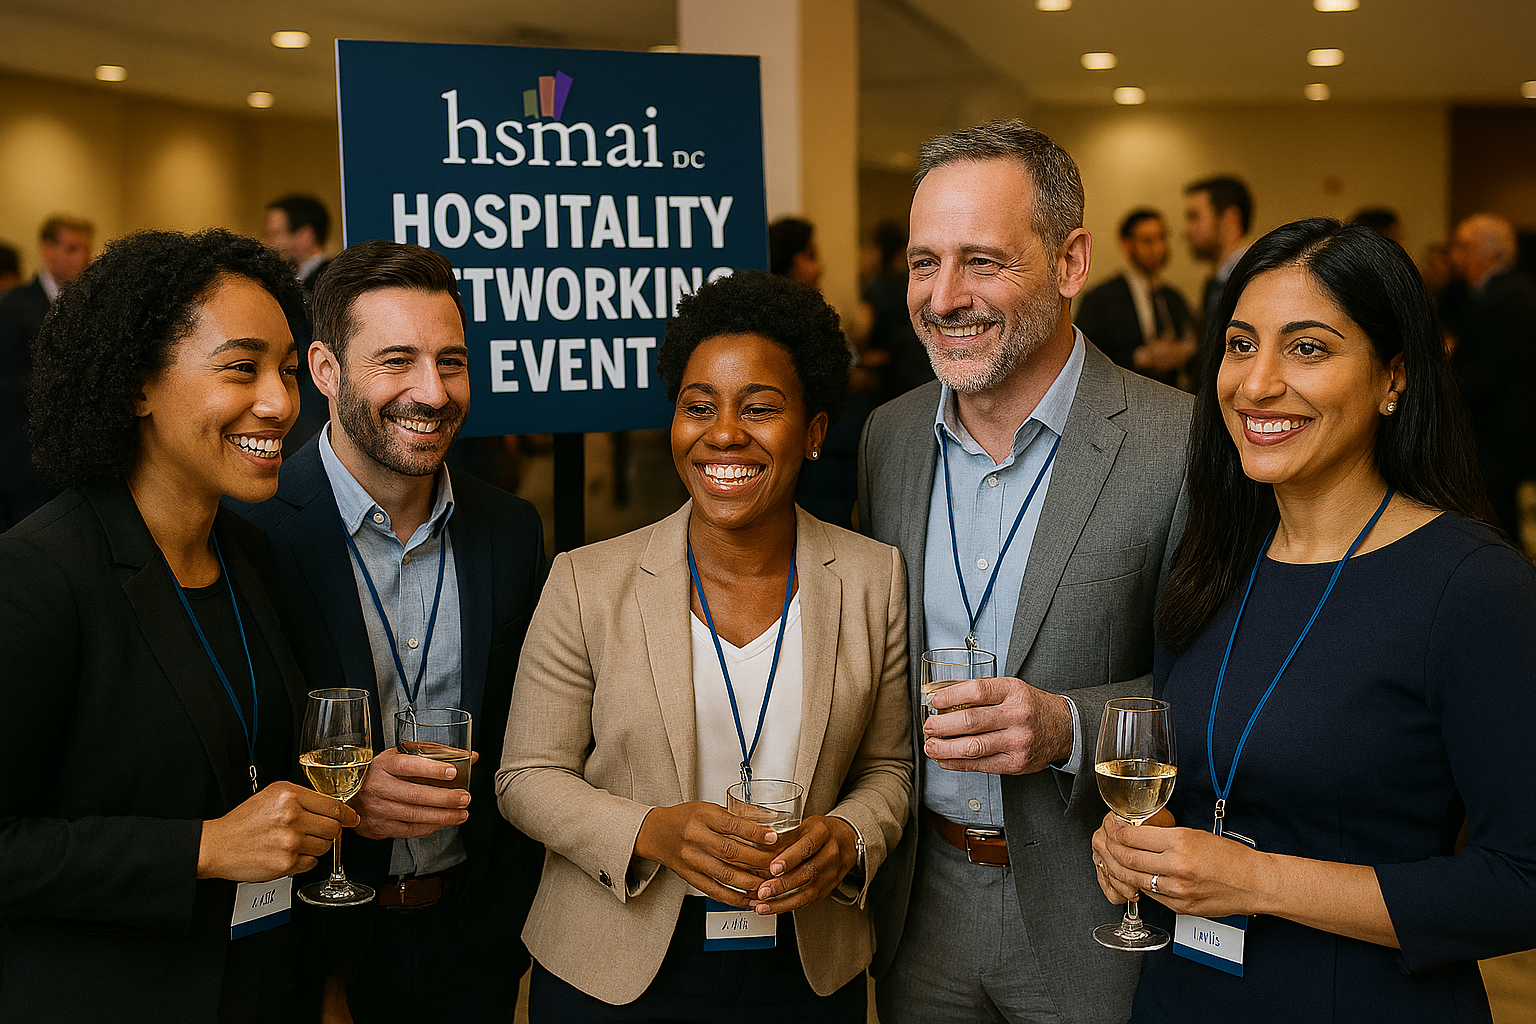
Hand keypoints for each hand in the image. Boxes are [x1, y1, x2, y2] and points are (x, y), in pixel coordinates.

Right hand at [198, 781, 358, 880]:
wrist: (217, 845)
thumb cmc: (244, 821)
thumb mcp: (272, 795)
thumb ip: (303, 798)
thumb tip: (334, 808)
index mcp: (289, 796)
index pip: (333, 806)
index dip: (347, 814)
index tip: (353, 818)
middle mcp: (291, 817)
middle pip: (333, 827)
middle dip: (329, 831)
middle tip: (314, 832)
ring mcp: (290, 841)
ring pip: (325, 846)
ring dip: (315, 846)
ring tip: (295, 842)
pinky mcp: (286, 863)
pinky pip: (311, 863)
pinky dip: (304, 860)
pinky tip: (288, 854)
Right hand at [350, 748, 472, 840]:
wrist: (347, 794)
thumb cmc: (379, 772)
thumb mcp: (399, 756)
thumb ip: (434, 754)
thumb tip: (470, 757)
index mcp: (384, 765)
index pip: (408, 766)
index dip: (431, 769)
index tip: (452, 772)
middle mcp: (378, 787)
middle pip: (415, 795)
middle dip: (444, 798)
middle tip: (465, 798)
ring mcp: (377, 809)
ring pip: (414, 815)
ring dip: (442, 816)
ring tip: (461, 814)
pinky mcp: (378, 827)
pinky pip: (408, 830)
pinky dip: (429, 827)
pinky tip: (443, 822)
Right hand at [634, 801, 779, 907]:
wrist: (657, 833)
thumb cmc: (685, 818)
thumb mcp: (709, 808)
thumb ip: (736, 815)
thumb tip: (768, 820)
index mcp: (702, 816)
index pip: (732, 824)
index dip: (754, 832)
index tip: (772, 838)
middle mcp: (695, 838)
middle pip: (731, 851)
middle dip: (758, 860)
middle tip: (777, 864)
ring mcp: (691, 860)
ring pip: (725, 874)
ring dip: (750, 882)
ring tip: (769, 884)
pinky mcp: (690, 877)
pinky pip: (715, 891)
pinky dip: (735, 898)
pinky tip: (750, 900)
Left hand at [748, 815, 859, 914]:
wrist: (845, 840)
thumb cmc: (820, 831)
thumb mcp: (803, 825)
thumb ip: (784, 836)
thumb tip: (760, 845)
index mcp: (823, 833)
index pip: (808, 846)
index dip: (790, 858)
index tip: (773, 867)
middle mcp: (831, 854)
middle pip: (808, 872)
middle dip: (783, 884)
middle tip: (763, 890)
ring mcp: (832, 873)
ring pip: (808, 891)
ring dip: (783, 901)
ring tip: (763, 905)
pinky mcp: (828, 888)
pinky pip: (808, 900)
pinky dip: (788, 906)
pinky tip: (772, 907)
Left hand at [923, 676, 1072, 774]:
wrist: (1063, 728)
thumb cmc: (1030, 707)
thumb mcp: (1011, 689)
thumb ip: (982, 694)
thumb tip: (943, 703)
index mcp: (1013, 692)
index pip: (976, 691)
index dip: (950, 696)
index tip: (935, 701)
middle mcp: (1017, 716)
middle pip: (970, 721)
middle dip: (941, 726)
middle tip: (928, 727)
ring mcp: (1017, 742)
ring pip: (973, 748)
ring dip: (945, 748)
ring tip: (930, 746)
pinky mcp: (1016, 763)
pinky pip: (980, 766)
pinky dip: (957, 763)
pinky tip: (945, 759)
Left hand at [1092, 810, 1267, 918]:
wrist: (1254, 883)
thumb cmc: (1231, 857)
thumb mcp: (1196, 834)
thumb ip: (1165, 837)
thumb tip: (1137, 834)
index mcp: (1181, 843)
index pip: (1133, 837)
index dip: (1117, 832)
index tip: (1113, 828)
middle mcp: (1177, 867)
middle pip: (1128, 858)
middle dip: (1113, 850)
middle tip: (1109, 843)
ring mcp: (1177, 890)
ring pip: (1135, 879)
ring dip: (1122, 869)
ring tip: (1118, 860)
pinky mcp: (1180, 907)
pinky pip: (1151, 895)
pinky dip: (1140, 885)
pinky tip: (1138, 877)